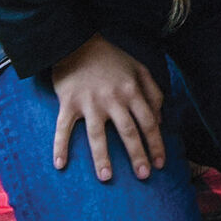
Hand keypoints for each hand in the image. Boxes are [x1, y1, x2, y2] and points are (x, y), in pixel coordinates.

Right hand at [51, 34, 164, 182]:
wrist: (78, 43)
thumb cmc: (112, 58)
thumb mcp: (139, 69)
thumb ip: (153, 93)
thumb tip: (160, 120)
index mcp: (132, 90)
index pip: (148, 122)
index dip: (156, 143)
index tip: (160, 163)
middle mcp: (113, 98)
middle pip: (128, 131)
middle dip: (137, 155)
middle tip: (143, 176)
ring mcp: (89, 102)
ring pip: (97, 135)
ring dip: (102, 157)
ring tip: (106, 178)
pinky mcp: (68, 103)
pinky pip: (63, 128)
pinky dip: (60, 146)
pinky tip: (60, 165)